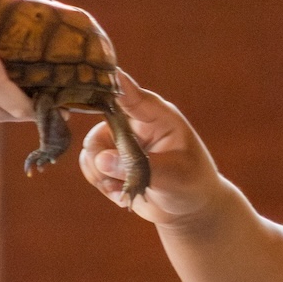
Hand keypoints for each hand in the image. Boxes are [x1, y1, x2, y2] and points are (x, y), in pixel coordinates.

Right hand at [79, 72, 224, 226]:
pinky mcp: (112, 160)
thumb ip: (138, 166)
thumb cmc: (192, 183)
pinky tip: (123, 194)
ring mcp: (122, 141)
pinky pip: (90, 166)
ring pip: (92, 149)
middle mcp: (137, 124)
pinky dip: (102, 183)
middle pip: (101, 125)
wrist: (190, 207)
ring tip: (124, 189)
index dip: (111, 84)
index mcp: (159, 117)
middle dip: (101, 154)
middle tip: (112, 175)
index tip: (94, 74)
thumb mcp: (174, 176)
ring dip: (102, 174)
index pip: (132, 95)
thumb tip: (101, 159)